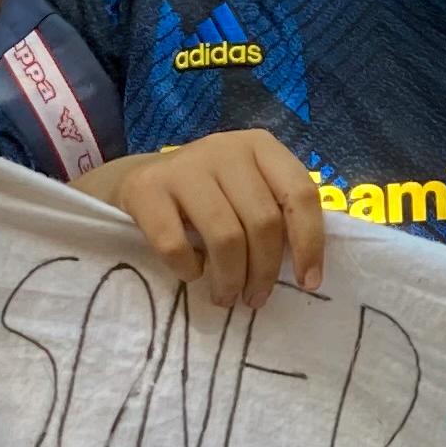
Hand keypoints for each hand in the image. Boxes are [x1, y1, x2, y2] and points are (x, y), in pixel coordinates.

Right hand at [91, 129, 324, 313]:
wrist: (135, 182)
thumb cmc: (206, 196)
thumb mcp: (246, 191)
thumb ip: (276, 212)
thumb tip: (306, 270)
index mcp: (260, 147)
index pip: (300, 195)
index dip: (310, 244)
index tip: (308, 283)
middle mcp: (225, 149)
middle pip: (263, 221)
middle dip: (264, 271)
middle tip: (255, 299)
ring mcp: (183, 166)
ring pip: (225, 236)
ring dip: (229, 279)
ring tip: (226, 297)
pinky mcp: (146, 189)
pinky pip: (176, 245)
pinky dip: (189, 270)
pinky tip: (192, 272)